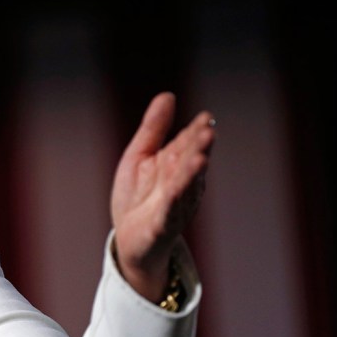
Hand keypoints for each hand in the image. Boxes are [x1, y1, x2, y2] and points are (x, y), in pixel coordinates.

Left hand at [110, 92, 215, 301]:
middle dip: (199, 149)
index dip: (196, 133)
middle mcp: (180, 184)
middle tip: (208, 132)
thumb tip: (168, 95)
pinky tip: (176, 192)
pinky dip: (173, 203)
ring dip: (192, 175)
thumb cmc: (137, 197)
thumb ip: (153, 129)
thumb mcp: (139, 156)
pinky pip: (167, 214)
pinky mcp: (160, 227)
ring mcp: (173, 206)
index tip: (206, 118)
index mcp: (176, 165)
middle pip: (190, 164)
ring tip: (200, 158)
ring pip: (184, 188)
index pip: (188, 144)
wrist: (128, 240)